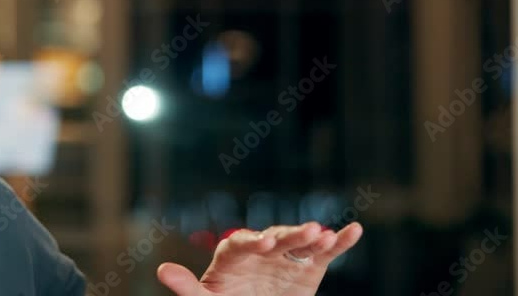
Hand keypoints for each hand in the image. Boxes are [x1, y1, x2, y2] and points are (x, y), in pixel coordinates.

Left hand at [156, 221, 362, 295]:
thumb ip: (188, 288)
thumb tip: (163, 270)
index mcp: (233, 253)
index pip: (242, 243)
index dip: (253, 241)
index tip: (265, 243)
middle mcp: (261, 248)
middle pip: (275, 237)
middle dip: (289, 235)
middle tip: (305, 232)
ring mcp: (286, 254)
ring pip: (300, 241)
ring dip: (313, 236)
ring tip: (325, 236)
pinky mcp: (308, 264)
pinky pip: (325, 251)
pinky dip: (341, 241)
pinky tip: (354, 231)